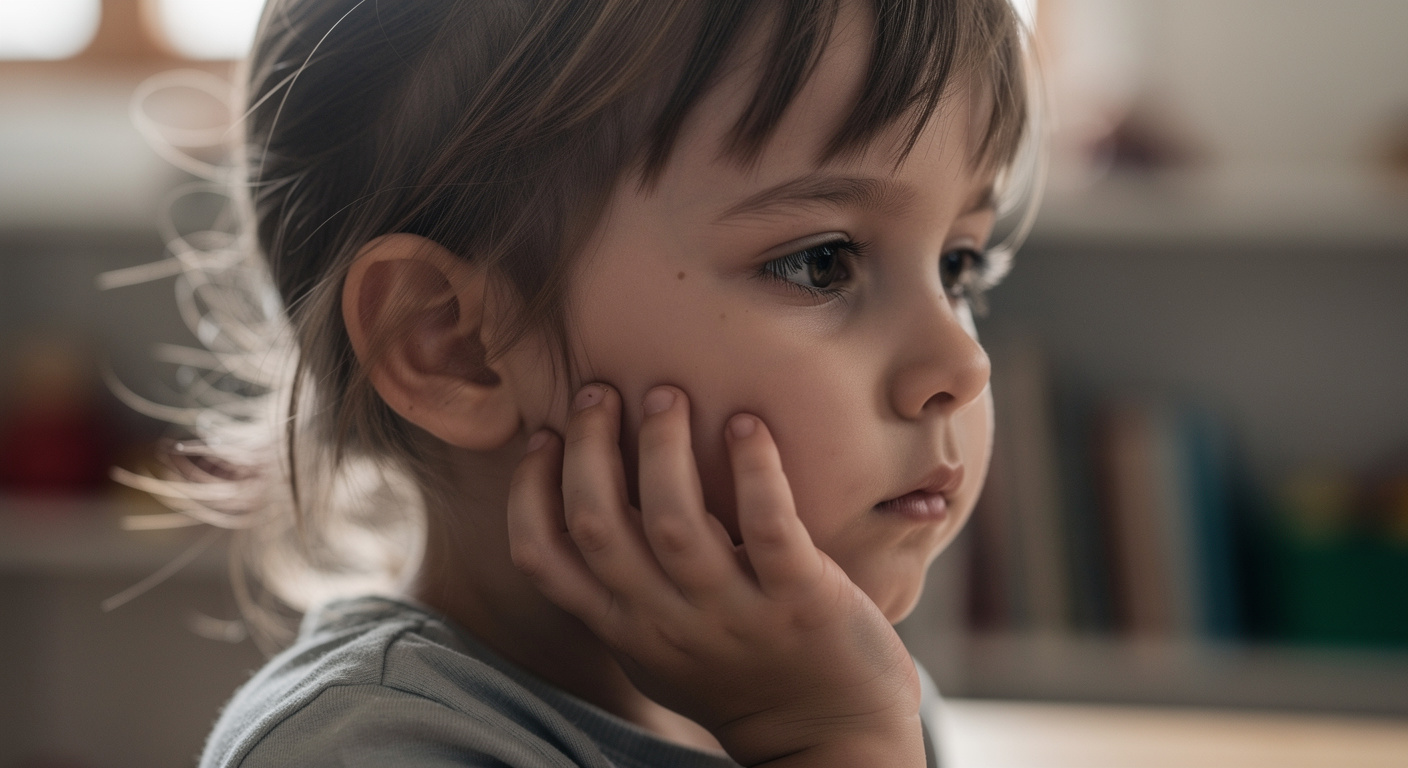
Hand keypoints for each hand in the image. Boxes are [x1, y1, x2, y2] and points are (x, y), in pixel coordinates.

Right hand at [507, 383, 923, 767]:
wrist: (831, 737)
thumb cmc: (740, 676)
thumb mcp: (659, 645)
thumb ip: (623, 587)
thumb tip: (588, 497)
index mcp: (625, 628)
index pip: (542, 557)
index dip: (528, 490)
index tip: (543, 435)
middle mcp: (667, 622)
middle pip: (598, 524)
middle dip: (590, 446)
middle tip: (601, 390)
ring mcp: (734, 614)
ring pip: (675, 522)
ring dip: (664, 446)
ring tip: (667, 394)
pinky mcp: (801, 601)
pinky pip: (766, 525)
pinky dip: (754, 469)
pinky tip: (747, 424)